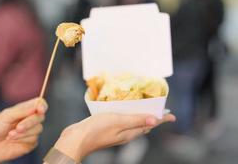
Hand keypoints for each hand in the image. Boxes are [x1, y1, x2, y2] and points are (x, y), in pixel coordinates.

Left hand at [0, 98, 47, 163]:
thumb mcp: (6, 115)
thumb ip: (22, 110)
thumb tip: (37, 106)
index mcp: (26, 109)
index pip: (39, 103)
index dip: (42, 105)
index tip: (40, 109)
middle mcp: (31, 119)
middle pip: (41, 116)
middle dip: (30, 122)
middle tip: (18, 127)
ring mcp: (32, 131)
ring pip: (38, 128)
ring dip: (23, 132)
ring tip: (10, 135)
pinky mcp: (32, 142)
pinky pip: (34, 139)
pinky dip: (22, 139)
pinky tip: (12, 140)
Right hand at [54, 113, 174, 162]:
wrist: (77, 139)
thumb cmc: (96, 130)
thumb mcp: (118, 122)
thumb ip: (135, 121)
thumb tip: (154, 121)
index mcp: (130, 133)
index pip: (150, 125)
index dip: (161, 119)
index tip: (171, 115)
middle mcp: (125, 134)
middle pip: (143, 125)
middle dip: (153, 117)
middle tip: (159, 109)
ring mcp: (117, 133)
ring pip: (134, 124)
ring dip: (141, 116)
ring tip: (145, 107)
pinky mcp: (108, 130)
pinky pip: (123, 122)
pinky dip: (129, 116)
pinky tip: (124, 110)